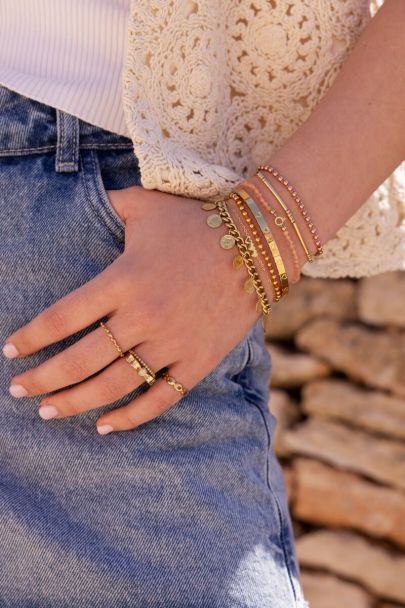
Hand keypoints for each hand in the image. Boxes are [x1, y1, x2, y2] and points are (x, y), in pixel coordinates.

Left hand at [3, 186, 260, 433]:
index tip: (11, 350)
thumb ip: (108, 203)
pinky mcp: (199, 361)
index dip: (31, 337)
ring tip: (47, 411)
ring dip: (75, 403)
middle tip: (17, 391)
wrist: (260, 242)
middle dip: (42, 380)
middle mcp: (143, 316)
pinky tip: (105, 426)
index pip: (62, 317)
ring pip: (114, 386)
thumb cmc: (199, 221)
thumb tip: (79, 198)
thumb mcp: (147, 204)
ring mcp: (173, 343)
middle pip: (80, 360)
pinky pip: (160, 399)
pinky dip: (131, 417)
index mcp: (124, 279)